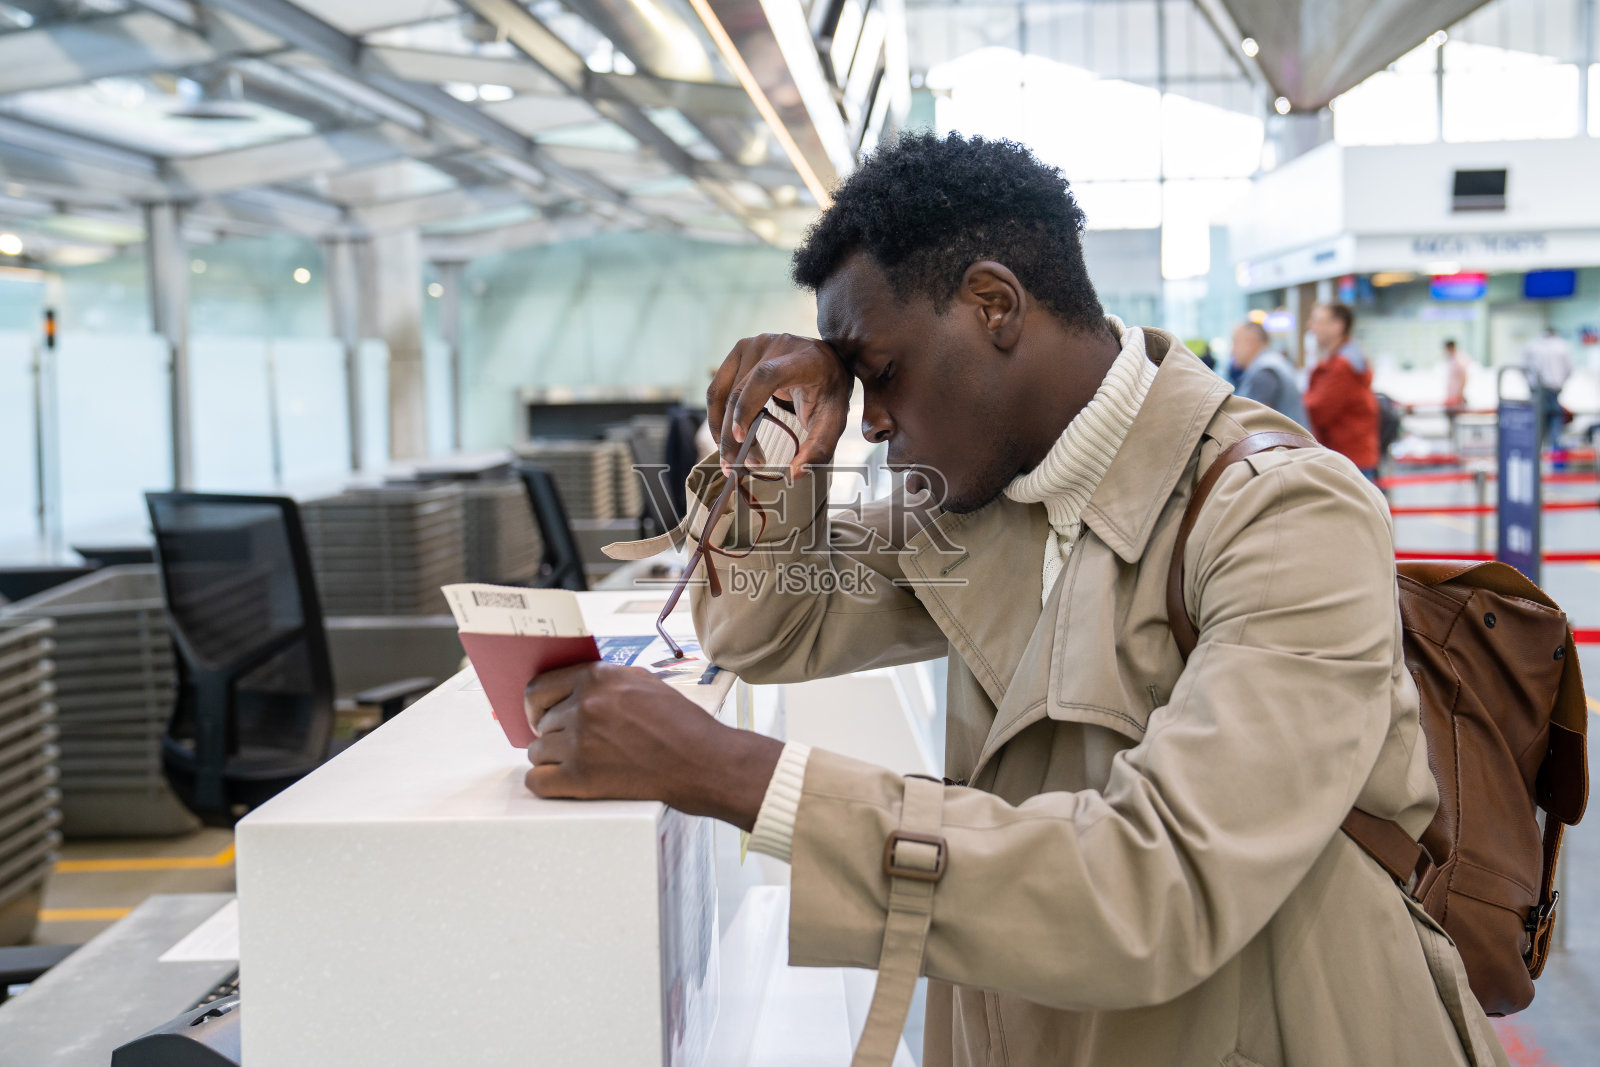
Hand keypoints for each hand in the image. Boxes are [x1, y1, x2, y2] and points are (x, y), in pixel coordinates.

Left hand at [524, 662, 782, 830]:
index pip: (539, 687)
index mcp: (597, 678)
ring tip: (574, 763)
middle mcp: (584, 705)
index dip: (537, 704)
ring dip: (552, 758)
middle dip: (553, 733)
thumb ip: (606, 680)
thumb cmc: (682, 724)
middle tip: (569, 744)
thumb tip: (576, 686)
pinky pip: (537, 781)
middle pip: (541, 721)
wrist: (703, 762)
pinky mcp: (580, 778)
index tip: (542, 715)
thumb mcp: (644, 682)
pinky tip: (558, 782)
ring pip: (537, 751)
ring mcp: (579, 742)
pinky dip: (544, 783)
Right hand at [706, 333, 851, 479]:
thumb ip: (819, 448)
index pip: (766, 377)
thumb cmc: (829, 392)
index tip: (741, 439)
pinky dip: (717, 416)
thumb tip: (795, 474)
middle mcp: (773, 345)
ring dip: (720, 429)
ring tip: (728, 458)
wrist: (825, 362)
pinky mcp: (739, 351)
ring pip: (721, 393)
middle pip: (739, 391)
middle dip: (732, 434)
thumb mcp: (833, 420)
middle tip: (735, 467)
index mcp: (801, 358)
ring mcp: (752, 345)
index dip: (747, 407)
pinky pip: (718, 388)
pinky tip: (726, 438)